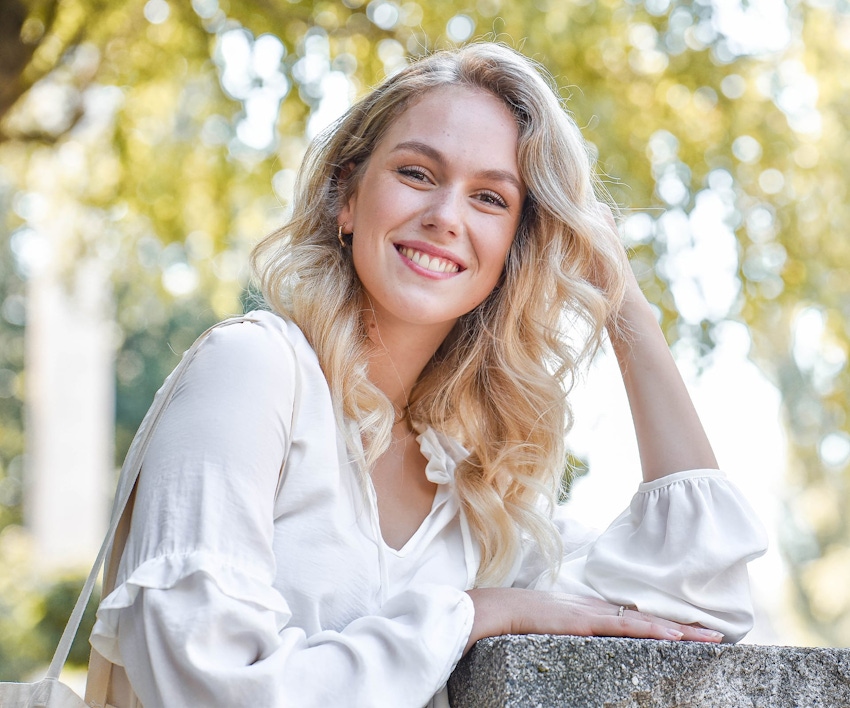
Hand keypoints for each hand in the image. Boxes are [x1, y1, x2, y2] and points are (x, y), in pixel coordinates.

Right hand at [464, 588, 722, 653]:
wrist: (496, 609)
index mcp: (589, 611)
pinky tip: (675, 637)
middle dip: (684, 628)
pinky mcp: (586, 622)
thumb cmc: (514, 620)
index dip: (663, 626)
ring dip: (679, 631)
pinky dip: (652, 632)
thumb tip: (573, 639)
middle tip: (717, 636)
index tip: (689, 632)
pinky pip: (626, 629)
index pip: (634, 619)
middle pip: (648, 619)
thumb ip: (563, 631)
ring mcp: (593, 614)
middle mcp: (596, 609)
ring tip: (709, 638)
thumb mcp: (546, 626)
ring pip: (645, 623)